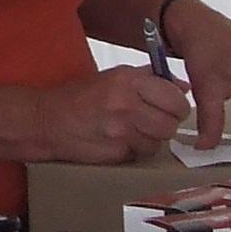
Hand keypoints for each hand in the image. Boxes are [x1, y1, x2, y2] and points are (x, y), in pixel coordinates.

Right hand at [43, 66, 192, 164]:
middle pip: (170, 123)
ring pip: (158, 142)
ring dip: (151, 140)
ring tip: (134, 131)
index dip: (177, 105)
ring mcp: (121, 131)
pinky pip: (141, 154)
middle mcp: (126, 103)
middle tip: (154, 122)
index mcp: (128, 80)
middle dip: (166, 125)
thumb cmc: (80, 96)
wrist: (47, 120)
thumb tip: (183, 87)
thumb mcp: (114, 76)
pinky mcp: (115, 152)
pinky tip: (121, 141)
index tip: (171, 107)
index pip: (175, 98)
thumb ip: (150, 78)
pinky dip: (136, 151)